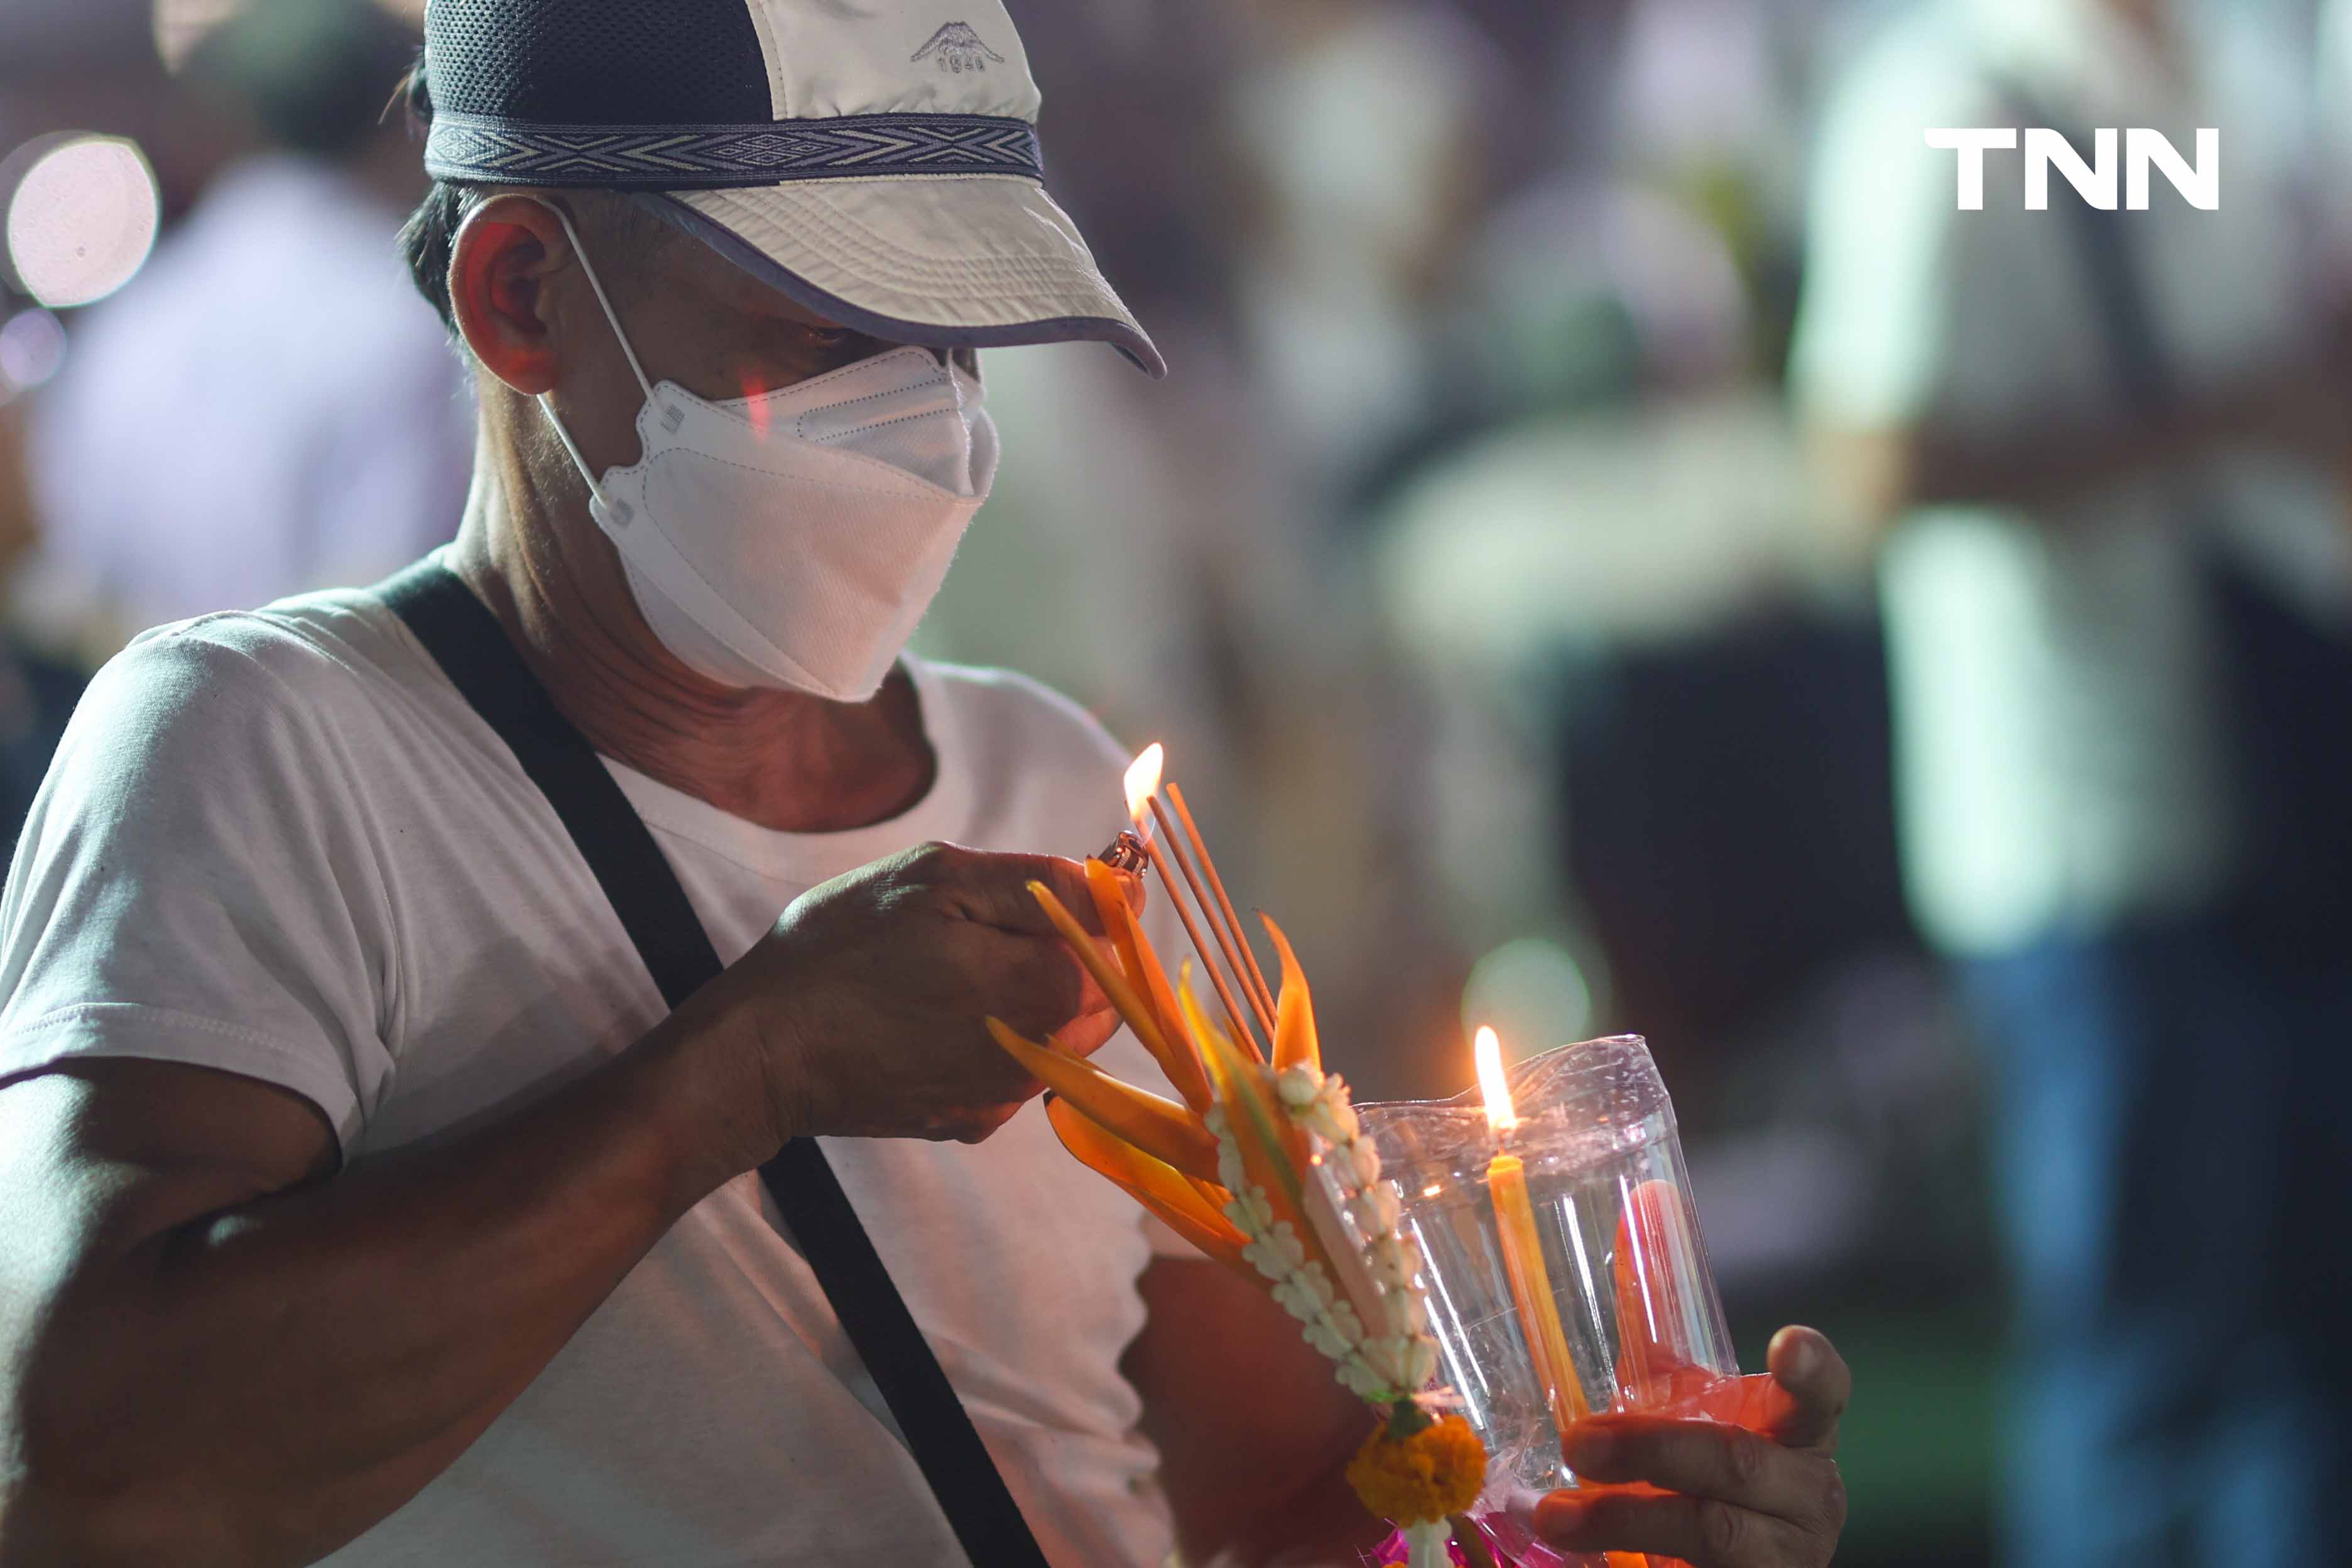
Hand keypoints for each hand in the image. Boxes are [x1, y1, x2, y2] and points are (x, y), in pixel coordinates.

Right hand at [706, 842, 1118, 1148]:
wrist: (761, 1053)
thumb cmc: (840, 950)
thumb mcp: (938, 880)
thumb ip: (1043, 882)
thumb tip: (1124, 887)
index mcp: (1045, 989)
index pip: (1117, 942)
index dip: (1088, 907)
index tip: (1042, 890)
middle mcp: (1041, 1056)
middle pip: (1100, 995)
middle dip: (1062, 954)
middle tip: (986, 926)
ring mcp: (1004, 1098)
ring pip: (1060, 1034)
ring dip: (1029, 997)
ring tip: (955, 971)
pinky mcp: (969, 1123)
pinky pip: (1012, 1070)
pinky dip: (993, 1038)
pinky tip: (933, 1016)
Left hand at [1529, 1326, 1849, 1567]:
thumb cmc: (1720, 1489)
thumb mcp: (1706, 1429)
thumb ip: (1671, 1377)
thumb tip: (1624, 1284)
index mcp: (1803, 1437)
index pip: (1824, 1395)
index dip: (1811, 1370)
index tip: (1786, 1344)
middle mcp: (1809, 1497)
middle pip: (1737, 1462)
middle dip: (1650, 1449)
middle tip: (1578, 1442)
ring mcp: (1788, 1557)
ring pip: (1712, 1532)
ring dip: (1623, 1518)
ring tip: (1554, 1514)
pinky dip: (1628, 1561)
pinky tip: (1583, 1556)